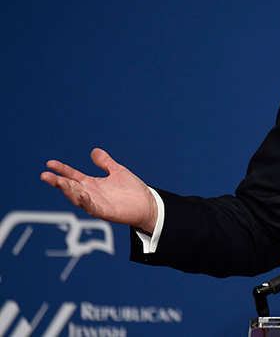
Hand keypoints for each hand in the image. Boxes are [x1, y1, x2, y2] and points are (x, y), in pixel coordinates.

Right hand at [41, 148, 157, 233]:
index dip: (62, 170)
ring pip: (78, 198)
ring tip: (59, 182)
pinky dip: (86, 201)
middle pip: (71, 187)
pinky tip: (81, 194)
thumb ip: (105, 162)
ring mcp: (97, 204)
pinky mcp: (106, 212)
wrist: (148, 204)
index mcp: (92, 184)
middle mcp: (92, 194)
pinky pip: (93, 207)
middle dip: (58, 182)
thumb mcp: (117, 171)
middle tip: (45, 175)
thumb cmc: (132, 190)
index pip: (73, 176)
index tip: (50, 164)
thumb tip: (94, 151)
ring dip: (68, 191)